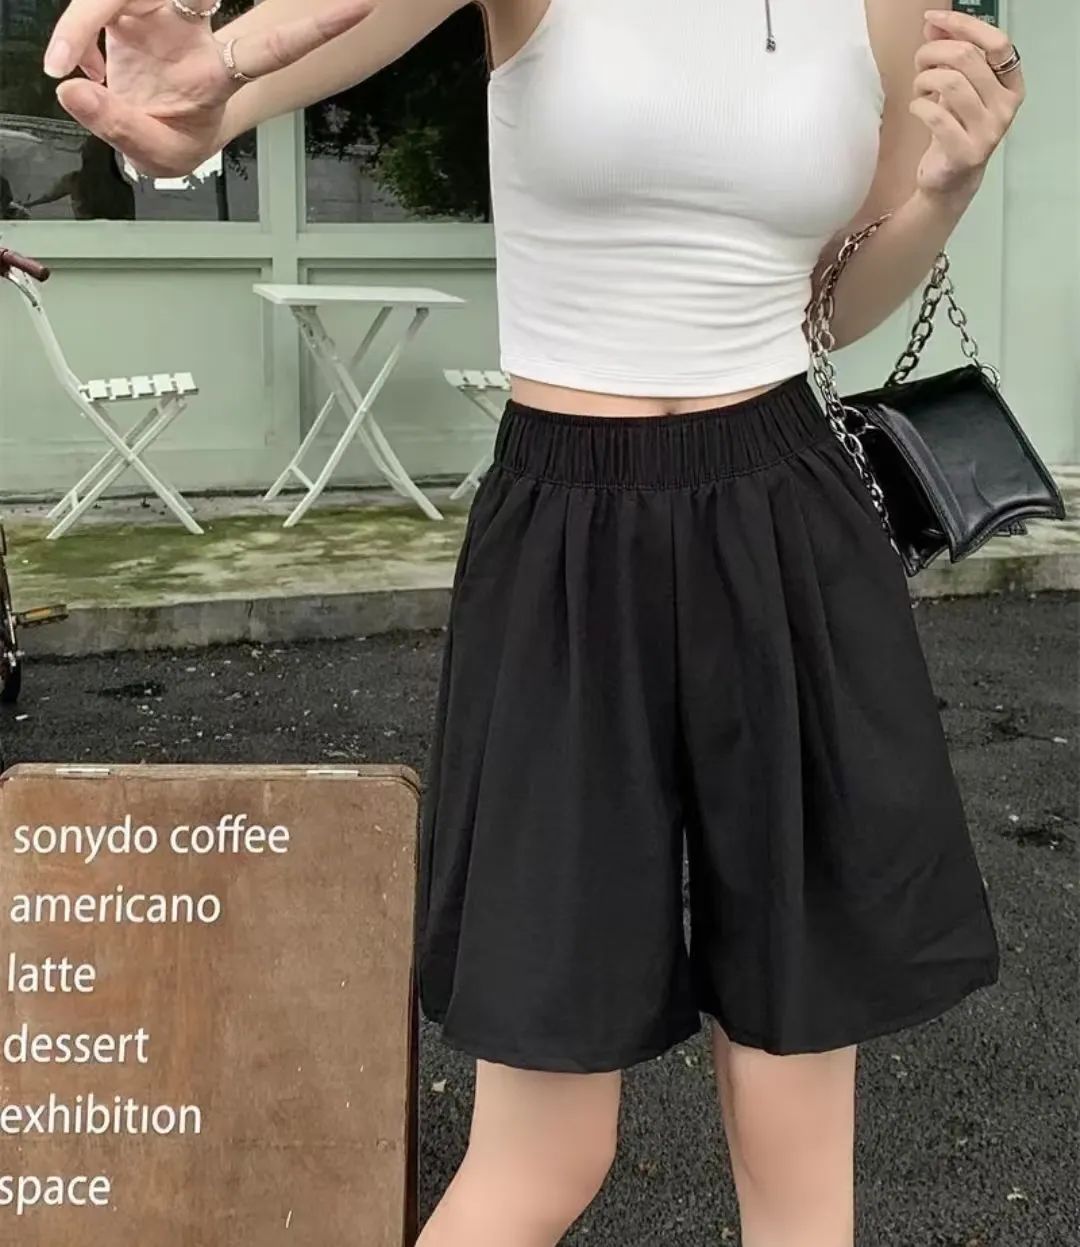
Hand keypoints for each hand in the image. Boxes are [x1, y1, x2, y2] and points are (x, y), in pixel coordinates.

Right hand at [43, 0, 372, 176]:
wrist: (151, 128)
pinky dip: (78, 38)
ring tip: (66, 66)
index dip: (315, 29)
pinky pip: (95, 8)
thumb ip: (117, 124)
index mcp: (220, 74)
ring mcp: (161, 17)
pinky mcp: (126, 12)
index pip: (272, 49)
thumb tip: (70, 86)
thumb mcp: (154, 151)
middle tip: (110, 22)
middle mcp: (195, 35)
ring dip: (84, 20)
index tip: (358, 8)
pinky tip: (82, 72)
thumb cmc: (172, 138)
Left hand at [912, 10, 1024, 201]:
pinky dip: (919, 105)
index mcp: (1010, 85)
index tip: (934, 19)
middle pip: (967, 58)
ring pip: (951, 83)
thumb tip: (934, 22)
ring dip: (925, 79)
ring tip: (919, 88)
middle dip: (933, 52)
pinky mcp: (965, 152)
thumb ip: (949, 53)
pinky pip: (936, 115)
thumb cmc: (954, 127)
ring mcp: (989, 131)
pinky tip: (917, 108)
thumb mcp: (955, 87)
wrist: (950, 180)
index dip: (965, 25)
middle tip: (920, 62)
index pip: (997, 43)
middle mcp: (1005, 107)